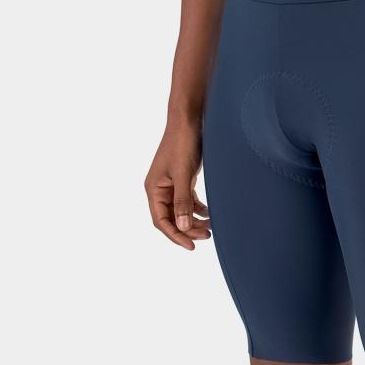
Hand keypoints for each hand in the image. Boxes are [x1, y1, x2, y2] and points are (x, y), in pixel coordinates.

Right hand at [145, 118, 211, 249]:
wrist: (189, 118)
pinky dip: (198, 208)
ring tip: (211, 228)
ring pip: (180, 211)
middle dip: (187, 229)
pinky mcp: (183, 177)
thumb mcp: (183, 174)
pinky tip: (210, 213)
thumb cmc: (183, 143)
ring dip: (194, 220)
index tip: (192, 246)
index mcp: (153, 189)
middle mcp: (160, 188)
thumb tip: (183, 228)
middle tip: (208, 236)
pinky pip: (188, 200)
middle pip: (171, 218)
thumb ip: (183, 202)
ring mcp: (171, 183)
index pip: (161, 221)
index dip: (175, 235)